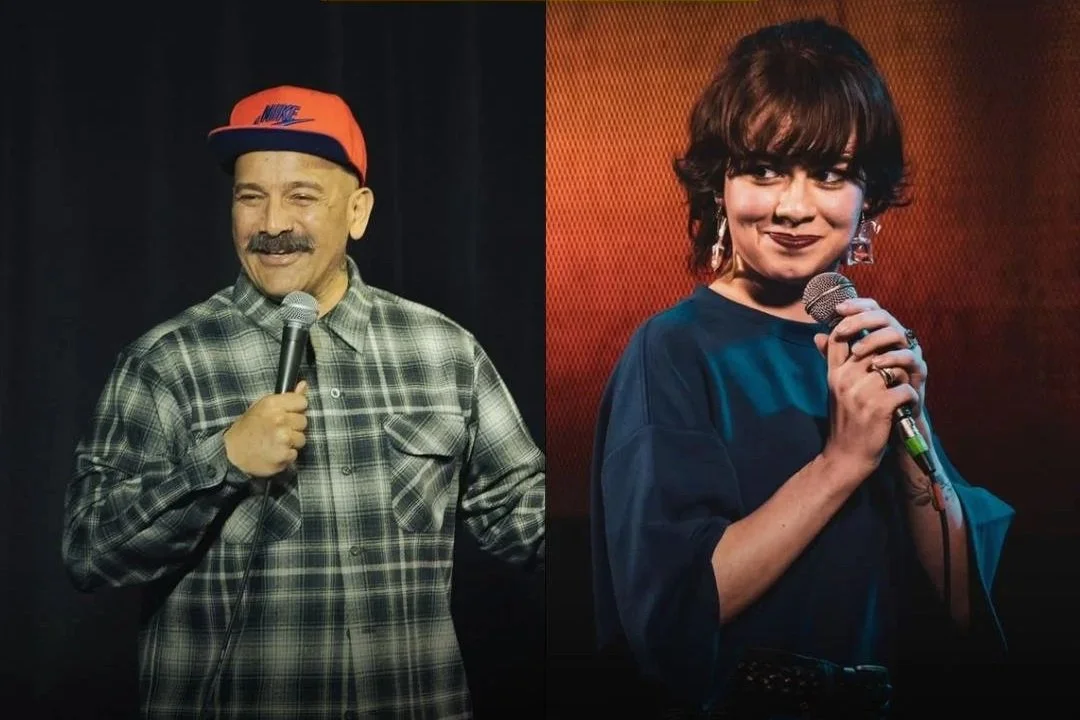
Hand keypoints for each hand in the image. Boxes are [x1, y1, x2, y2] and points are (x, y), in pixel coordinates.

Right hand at [224, 380, 308, 477]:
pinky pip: (295, 453)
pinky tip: (274, 452)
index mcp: (273, 404)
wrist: (232, 452)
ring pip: (301, 438)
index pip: (302, 401)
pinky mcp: (283, 454)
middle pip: (303, 421)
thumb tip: (304, 384)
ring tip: (275, 442)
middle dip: (293, 427)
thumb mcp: (263, 406)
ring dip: (291, 442)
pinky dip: (286, 455)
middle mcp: (279, 419)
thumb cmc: (248, 428)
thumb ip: (287, 396)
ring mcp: (282, 437)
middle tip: (278, 430)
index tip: (288, 414)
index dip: (296, 409)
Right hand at [813, 299, 921, 482]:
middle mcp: (845, 379)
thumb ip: (832, 361)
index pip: (841, 336)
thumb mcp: (834, 388)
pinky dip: (909, 398)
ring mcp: (862, 392)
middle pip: (875, 348)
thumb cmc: (845, 420)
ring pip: (894, 367)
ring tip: (898, 392)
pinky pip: (904, 389)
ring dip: (902, 379)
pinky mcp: (879, 406)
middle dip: (890, 358)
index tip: (871, 334)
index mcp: (834, 373)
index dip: (856, 326)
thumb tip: (819, 335)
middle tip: (895, 373)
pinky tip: (903, 406)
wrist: (846, 456)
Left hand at [831, 297, 926, 415]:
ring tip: (855, 351)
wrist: (891, 417)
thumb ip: (835, 354)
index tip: (837, 309)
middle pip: (883, 316)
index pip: (871, 309)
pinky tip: (875, 364)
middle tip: (841, 330)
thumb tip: (816, 337)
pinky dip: (891, 358)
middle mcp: (898, 338)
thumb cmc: (870, 389)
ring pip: (896, 333)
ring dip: (873, 339)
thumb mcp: (848, 370)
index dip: (856, 305)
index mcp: (881, 333)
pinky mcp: (919, 370)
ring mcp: (910, 352)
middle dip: (861, 320)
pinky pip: (908, 357)